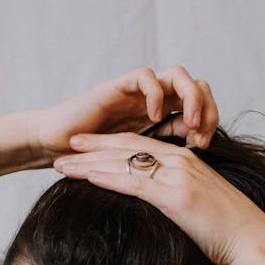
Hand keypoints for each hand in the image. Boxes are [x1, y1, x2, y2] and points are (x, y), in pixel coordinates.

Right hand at [30, 65, 218, 162]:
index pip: (200, 109)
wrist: (54, 151)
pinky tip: (155, 117)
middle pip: (196, 87)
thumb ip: (157, 169)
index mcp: (161, 120)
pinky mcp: (117, 88)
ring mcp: (136, 93)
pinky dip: (155, 94)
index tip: (204, 148)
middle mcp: (152, 102)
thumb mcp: (135, 171)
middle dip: (207, 107)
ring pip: (177, 75)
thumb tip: (187, 189)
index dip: (209, 123)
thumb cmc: (89, 165)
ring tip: (188, 122)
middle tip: (201, 135)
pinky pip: (145, 76)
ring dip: (189, 97)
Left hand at [53, 132, 264, 264]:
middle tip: (65, 145)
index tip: (86, 145)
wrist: (252, 241)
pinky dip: (108, 177)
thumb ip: (178, 199)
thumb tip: (160, 209)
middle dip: (93, 146)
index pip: (140, 146)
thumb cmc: (228, 231)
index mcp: (185, 162)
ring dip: (89, 162)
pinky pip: (135, 182)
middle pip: (127, 148)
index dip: (109, 143)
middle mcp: (180, 162)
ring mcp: (178, 177)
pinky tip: (86, 177)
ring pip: (124, 162)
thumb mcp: (199, 208)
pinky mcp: (176, 196)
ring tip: (62, 164)